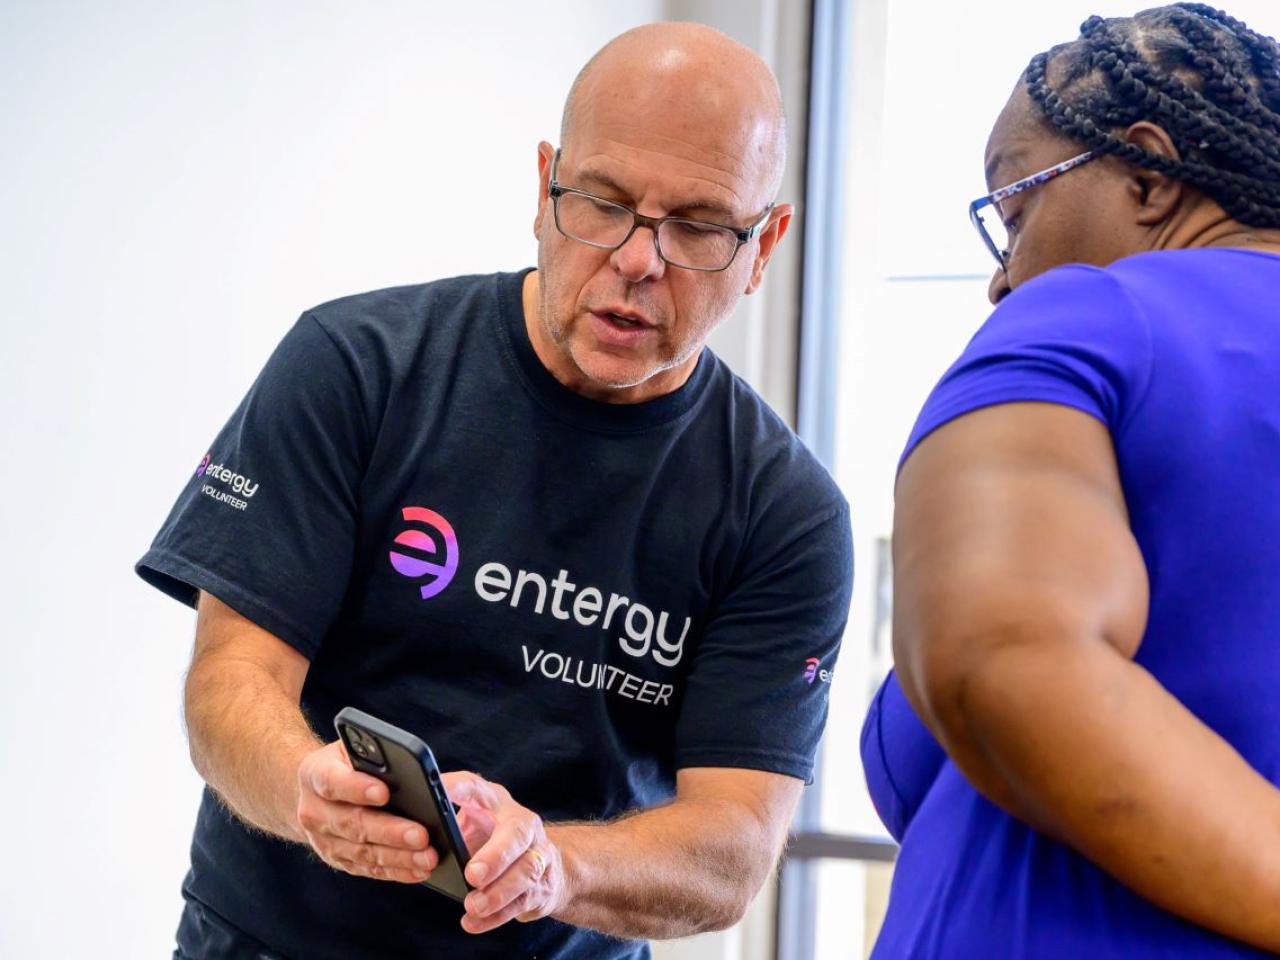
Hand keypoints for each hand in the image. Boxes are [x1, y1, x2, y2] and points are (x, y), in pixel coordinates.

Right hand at [295, 740, 438, 882]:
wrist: (317, 791)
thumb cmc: (348, 764)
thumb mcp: (359, 748)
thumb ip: (384, 757)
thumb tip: (428, 776)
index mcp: (316, 773)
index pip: (333, 782)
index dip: (357, 788)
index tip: (383, 793)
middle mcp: (314, 810)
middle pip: (352, 823)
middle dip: (390, 831)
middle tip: (422, 835)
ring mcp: (323, 840)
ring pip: (362, 852)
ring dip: (398, 857)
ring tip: (428, 857)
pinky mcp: (338, 860)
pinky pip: (368, 869)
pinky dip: (396, 871)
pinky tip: (419, 870)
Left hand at [444, 771, 568, 933]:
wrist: (542, 864)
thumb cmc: (490, 840)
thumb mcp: (470, 825)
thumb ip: (446, 828)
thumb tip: (408, 838)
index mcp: (495, 801)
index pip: (475, 788)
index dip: (456, 789)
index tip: (436, 794)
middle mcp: (522, 821)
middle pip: (516, 834)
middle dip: (495, 855)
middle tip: (472, 875)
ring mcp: (538, 853)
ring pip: (525, 870)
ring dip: (498, 892)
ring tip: (473, 906)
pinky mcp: (542, 884)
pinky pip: (522, 901)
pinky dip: (496, 915)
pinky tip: (474, 922)